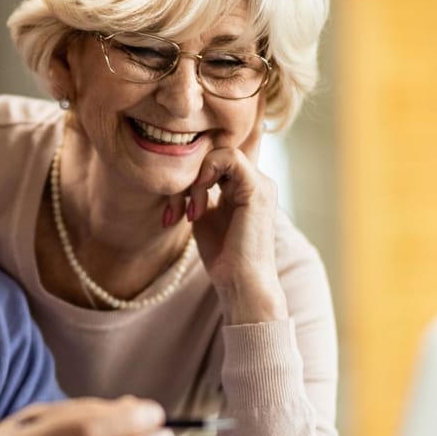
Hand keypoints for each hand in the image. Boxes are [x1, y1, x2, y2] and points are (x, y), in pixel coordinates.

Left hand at [180, 147, 286, 324]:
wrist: (241, 284)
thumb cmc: (223, 257)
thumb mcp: (204, 216)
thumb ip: (198, 191)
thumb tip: (181, 174)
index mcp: (246, 186)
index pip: (216, 158)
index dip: (191, 174)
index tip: (175, 207)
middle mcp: (257, 180)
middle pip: (215, 152)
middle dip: (188, 176)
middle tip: (176, 210)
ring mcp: (261, 183)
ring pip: (219, 151)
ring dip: (195, 178)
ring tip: (191, 212)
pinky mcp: (258, 189)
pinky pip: (229, 158)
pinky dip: (206, 176)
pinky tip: (199, 204)